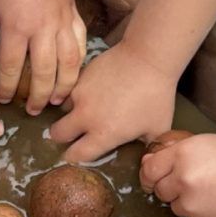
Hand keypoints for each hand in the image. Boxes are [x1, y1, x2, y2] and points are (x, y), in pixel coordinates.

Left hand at [0, 0, 87, 112]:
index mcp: (16, 28)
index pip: (11, 68)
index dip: (7, 88)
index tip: (3, 99)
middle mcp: (41, 29)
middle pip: (42, 73)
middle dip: (36, 96)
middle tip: (32, 110)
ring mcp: (61, 21)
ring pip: (67, 63)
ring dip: (62, 86)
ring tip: (57, 101)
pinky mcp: (73, 13)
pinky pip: (79, 43)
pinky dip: (78, 62)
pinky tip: (74, 74)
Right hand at [49, 41, 180, 163]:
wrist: (148, 58)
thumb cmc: (156, 96)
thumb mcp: (157, 127)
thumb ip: (146, 145)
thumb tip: (145, 155)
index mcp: (103, 135)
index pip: (75, 156)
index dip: (75, 158)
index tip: (79, 154)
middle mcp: (85, 117)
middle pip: (57, 134)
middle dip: (63, 137)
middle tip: (74, 134)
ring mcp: (79, 94)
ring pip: (61, 110)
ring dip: (69, 113)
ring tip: (85, 109)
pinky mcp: (79, 76)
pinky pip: (70, 90)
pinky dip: (75, 94)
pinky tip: (90, 92)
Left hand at [140, 132, 215, 216]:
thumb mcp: (204, 144)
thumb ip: (176, 153)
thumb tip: (147, 163)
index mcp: (182, 155)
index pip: (149, 169)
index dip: (150, 174)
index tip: (153, 177)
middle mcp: (182, 179)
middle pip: (160, 190)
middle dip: (171, 187)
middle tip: (194, 181)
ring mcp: (191, 203)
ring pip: (175, 206)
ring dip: (186, 201)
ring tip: (211, 191)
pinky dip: (200, 212)